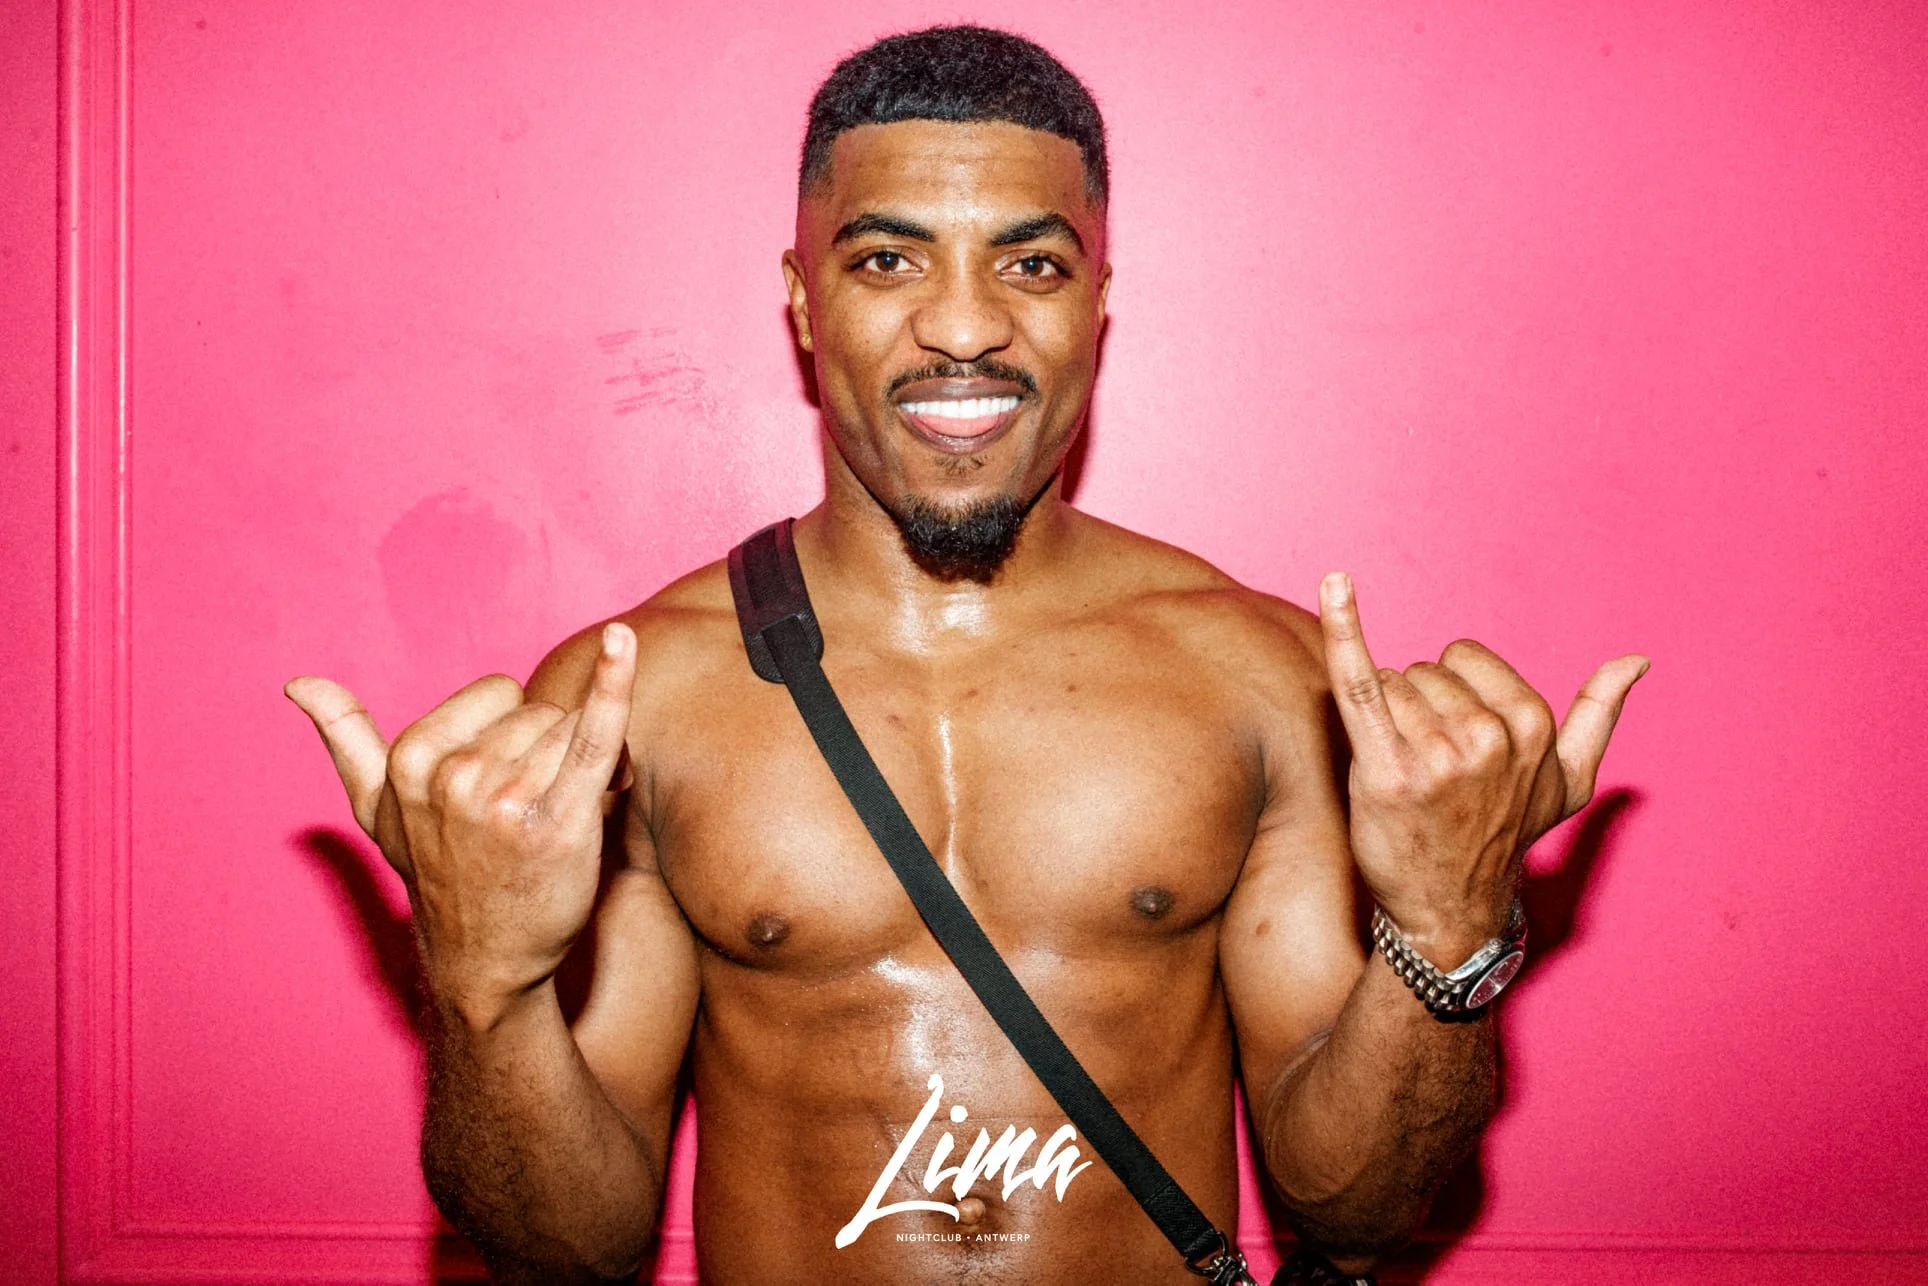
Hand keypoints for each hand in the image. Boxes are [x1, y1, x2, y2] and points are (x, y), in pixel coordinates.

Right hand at [284, 623, 638, 1022]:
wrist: (487, 962)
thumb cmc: (438, 873)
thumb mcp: (375, 808)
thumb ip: (345, 738)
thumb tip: (297, 682)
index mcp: (411, 760)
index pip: (496, 693)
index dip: (509, 731)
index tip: (499, 778)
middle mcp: (454, 777)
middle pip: (538, 711)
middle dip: (546, 749)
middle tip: (532, 807)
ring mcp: (508, 800)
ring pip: (571, 730)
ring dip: (580, 765)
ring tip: (557, 816)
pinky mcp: (563, 822)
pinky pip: (594, 736)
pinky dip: (614, 683)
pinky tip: (622, 641)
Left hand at [1318, 573, 1646, 962]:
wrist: (1448, 909)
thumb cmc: (1504, 836)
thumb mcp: (1569, 782)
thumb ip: (1599, 715)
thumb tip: (1637, 660)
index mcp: (1531, 725)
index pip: (1462, 658)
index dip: (1451, 695)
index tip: (1458, 743)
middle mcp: (1487, 738)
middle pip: (1422, 672)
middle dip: (1416, 711)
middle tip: (1428, 770)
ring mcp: (1436, 756)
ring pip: (1387, 687)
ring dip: (1384, 724)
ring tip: (1404, 775)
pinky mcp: (1384, 770)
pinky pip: (1359, 682)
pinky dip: (1345, 629)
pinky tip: (1335, 585)